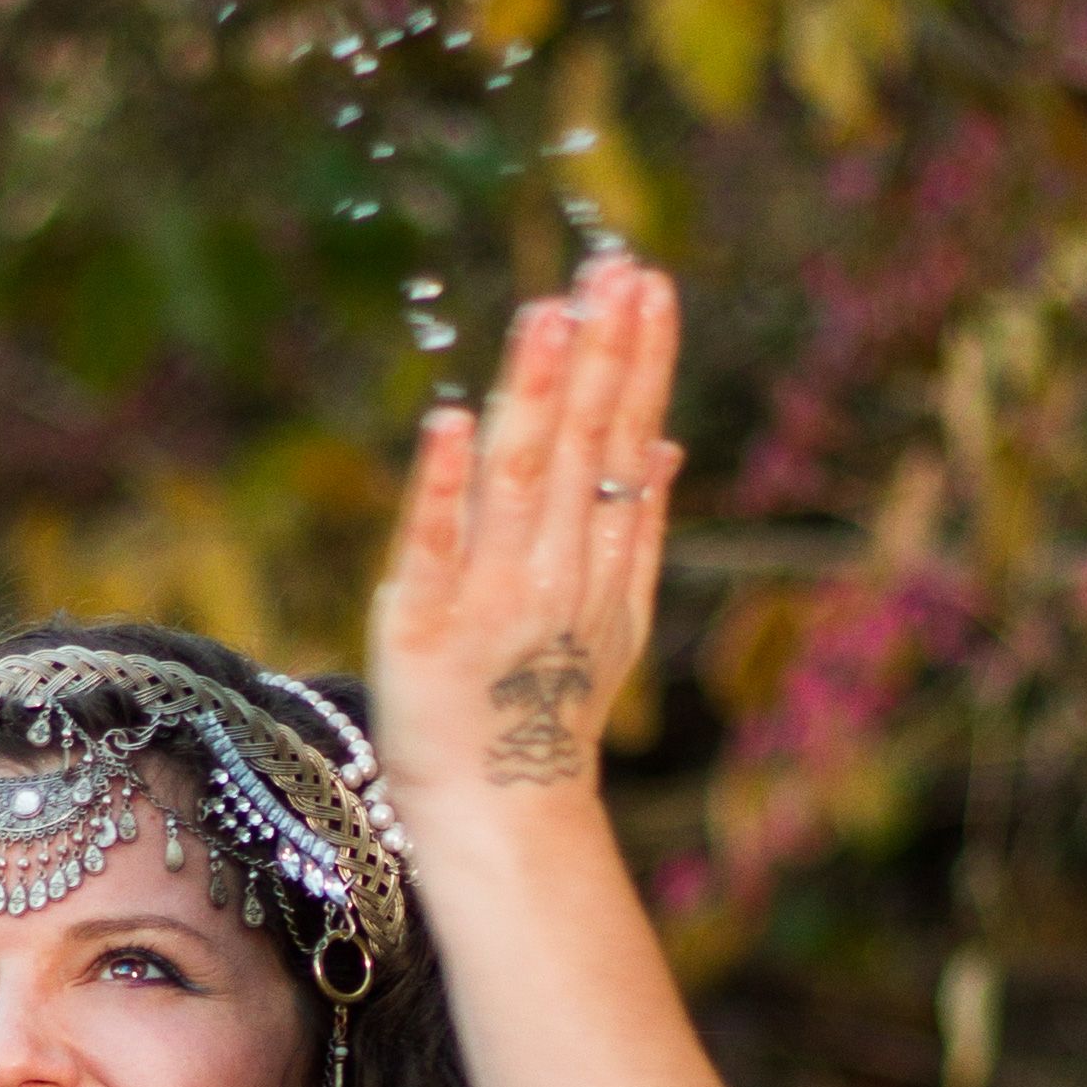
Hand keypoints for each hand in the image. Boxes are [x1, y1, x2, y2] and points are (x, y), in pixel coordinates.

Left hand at [367, 255, 681, 828]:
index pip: (622, 443)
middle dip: (597, 356)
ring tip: (548, 317)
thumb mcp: (615, 620)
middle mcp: (552, 570)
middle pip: (579, 448)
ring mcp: (488, 597)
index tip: (648, 284)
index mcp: (598, 561)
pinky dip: (441, 488)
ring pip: (517, 481)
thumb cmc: (547, 711)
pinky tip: (452, 422)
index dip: (637, 363)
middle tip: (610, 272)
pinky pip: (432, 548)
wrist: (502, 814)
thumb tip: (666, 444)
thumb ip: (639, 530)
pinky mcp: (420, 626)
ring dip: (534, 396)